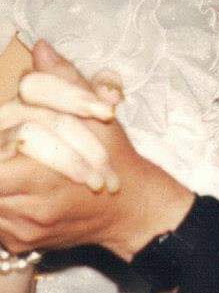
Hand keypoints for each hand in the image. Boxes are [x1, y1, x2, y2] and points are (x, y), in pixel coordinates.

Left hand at [0, 42, 194, 260]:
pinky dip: (2, 198)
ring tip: (15, 162)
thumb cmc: (115, 159)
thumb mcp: (98, 117)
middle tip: (10, 147)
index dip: (0, 143)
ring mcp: (23, 231)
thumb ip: (65, 82)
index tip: (8, 133)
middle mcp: (31, 211)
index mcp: (46, 178)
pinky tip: (16, 185)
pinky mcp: (20, 243)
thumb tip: (40, 49)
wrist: (132, 210)